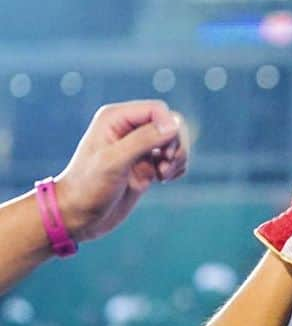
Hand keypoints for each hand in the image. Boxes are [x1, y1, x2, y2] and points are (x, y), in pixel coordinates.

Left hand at [55, 100, 188, 242]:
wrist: (79, 215)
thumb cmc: (89, 187)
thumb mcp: (114, 161)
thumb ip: (143, 140)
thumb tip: (174, 125)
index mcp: (116, 118)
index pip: (157, 110)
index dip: (169, 129)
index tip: (165, 155)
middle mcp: (128, 129)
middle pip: (170, 124)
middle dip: (176, 145)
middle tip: (166, 166)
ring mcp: (138, 147)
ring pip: (174, 141)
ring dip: (178, 159)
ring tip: (164, 176)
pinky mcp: (146, 165)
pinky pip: (173, 158)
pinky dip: (177, 168)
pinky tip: (164, 180)